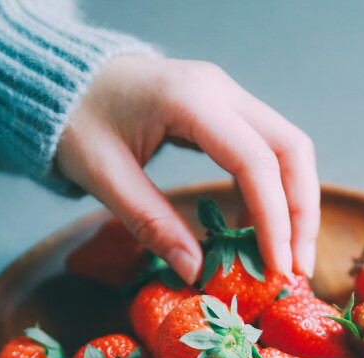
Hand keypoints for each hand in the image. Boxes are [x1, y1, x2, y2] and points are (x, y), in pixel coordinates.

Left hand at [56, 56, 319, 282]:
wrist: (61, 80)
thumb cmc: (74, 120)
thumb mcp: (103, 177)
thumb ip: (151, 223)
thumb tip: (194, 272)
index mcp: (189, 98)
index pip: (256, 160)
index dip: (276, 218)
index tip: (278, 267)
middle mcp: (219, 89)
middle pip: (291, 149)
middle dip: (301, 212)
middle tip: (297, 268)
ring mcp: (225, 95)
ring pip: (285, 149)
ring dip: (292, 204)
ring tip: (282, 258)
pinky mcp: (222, 109)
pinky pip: (262, 150)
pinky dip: (267, 193)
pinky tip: (251, 231)